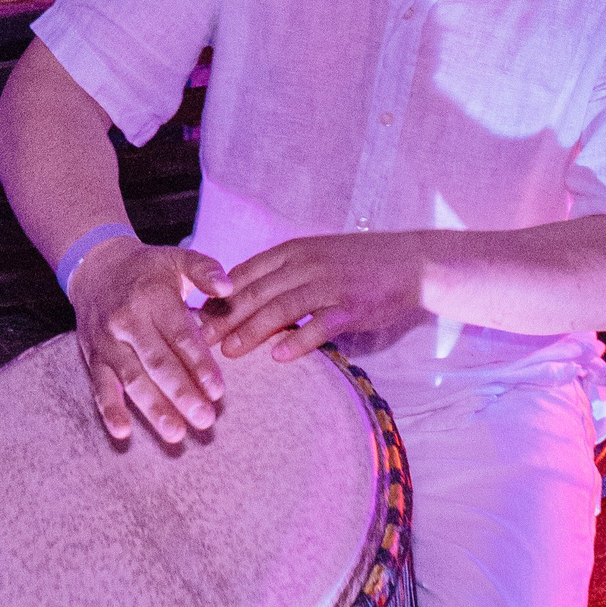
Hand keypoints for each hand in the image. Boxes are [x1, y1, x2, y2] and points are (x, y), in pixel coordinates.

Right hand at [71, 235, 231, 448]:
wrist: (95, 266)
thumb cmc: (147, 269)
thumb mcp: (177, 259)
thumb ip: (206, 270)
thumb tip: (228, 288)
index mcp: (154, 298)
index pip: (180, 336)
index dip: (200, 364)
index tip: (218, 392)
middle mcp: (129, 321)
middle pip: (158, 362)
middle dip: (182, 394)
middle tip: (205, 420)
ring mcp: (108, 342)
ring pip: (132, 379)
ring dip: (153, 408)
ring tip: (175, 434)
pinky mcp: (93, 356)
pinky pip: (100, 386)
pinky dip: (110, 410)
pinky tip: (123, 433)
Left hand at [214, 232, 426, 362]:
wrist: (410, 262)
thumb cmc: (358, 263)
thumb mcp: (316, 257)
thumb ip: (284, 274)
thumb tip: (244, 298)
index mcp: (294, 250)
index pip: (246, 273)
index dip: (218, 297)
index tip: (195, 318)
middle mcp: (308, 263)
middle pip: (256, 292)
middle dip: (224, 317)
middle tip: (198, 341)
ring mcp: (330, 284)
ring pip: (281, 308)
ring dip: (251, 330)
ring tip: (229, 352)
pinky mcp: (351, 306)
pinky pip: (319, 325)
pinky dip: (298, 341)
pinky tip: (279, 356)